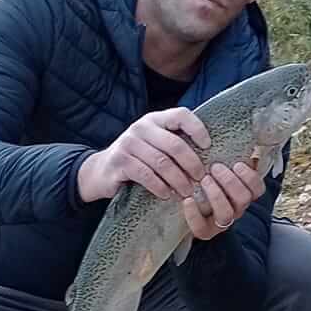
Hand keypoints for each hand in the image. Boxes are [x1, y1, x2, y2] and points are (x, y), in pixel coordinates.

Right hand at [77, 107, 210, 203]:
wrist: (101, 171)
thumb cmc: (137, 159)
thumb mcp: (154, 145)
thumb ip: (174, 143)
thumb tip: (209, 155)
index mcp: (154, 119)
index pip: (181, 115)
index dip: (197, 129)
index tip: (208, 147)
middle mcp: (141, 127)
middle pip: (174, 144)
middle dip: (191, 164)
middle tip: (201, 179)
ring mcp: (128, 144)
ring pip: (161, 163)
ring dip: (178, 180)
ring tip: (187, 192)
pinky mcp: (120, 162)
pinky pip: (146, 175)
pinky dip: (160, 187)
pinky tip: (167, 195)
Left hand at [181, 156, 265, 241]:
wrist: (190, 204)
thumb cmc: (207, 180)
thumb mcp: (222, 167)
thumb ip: (232, 157)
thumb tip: (243, 143)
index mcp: (244, 194)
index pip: (258, 189)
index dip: (250, 177)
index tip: (237, 164)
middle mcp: (236, 209)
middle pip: (243, 199)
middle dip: (230, 182)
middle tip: (215, 167)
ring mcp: (221, 222)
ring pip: (226, 214)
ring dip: (216, 195)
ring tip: (204, 180)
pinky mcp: (205, 231)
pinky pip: (202, 227)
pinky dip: (194, 214)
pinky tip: (187, 199)